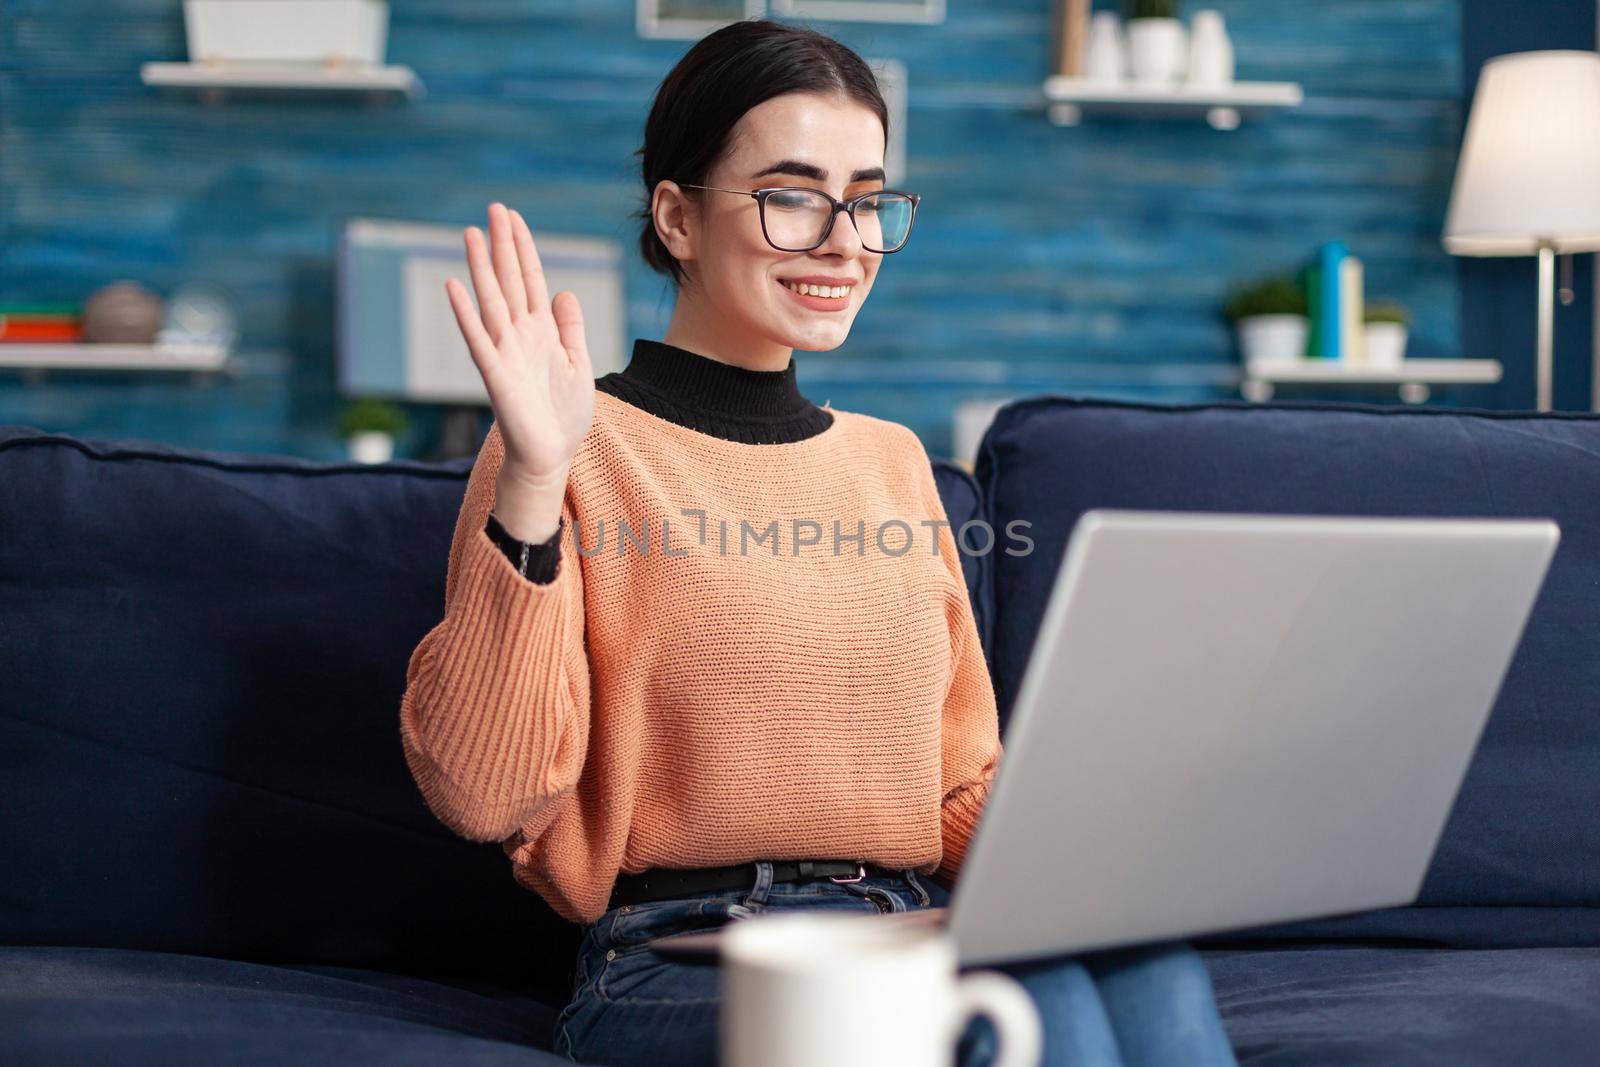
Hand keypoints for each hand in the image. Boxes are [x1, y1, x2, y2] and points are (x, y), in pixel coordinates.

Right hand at [446, 202, 594, 484]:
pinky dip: (465, 314)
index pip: (531, 279)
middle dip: (503, 245)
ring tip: (471, 233)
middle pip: (509, 281)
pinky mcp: (495, 375)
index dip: (523, 248)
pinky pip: (478, 339)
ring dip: (481, 268)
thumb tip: (564, 292)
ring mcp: (505, 352)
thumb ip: (571, 328)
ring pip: (491, 301)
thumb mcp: (578, 364)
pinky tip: (453, 286)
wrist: (552, 455)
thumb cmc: (563, 415)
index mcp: (542, 331)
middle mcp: (520, 335)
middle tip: (493, 208)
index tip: (513, 217)